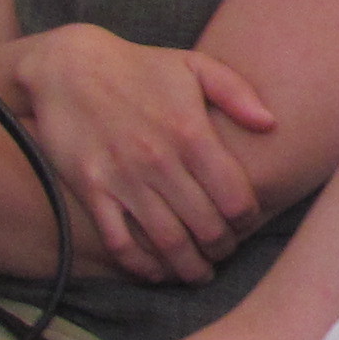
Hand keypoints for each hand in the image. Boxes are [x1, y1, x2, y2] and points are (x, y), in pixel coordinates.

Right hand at [11, 25, 282, 280]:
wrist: (67, 66)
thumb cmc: (138, 66)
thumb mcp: (193, 65)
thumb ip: (237, 93)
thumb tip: (271, 124)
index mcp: (191, 133)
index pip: (235, 198)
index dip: (247, 220)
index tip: (246, 224)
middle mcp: (160, 161)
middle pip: (206, 227)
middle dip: (223, 248)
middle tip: (225, 253)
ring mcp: (124, 179)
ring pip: (167, 242)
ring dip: (189, 267)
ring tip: (199, 274)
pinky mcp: (92, 191)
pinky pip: (120, 242)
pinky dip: (141, 266)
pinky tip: (157, 272)